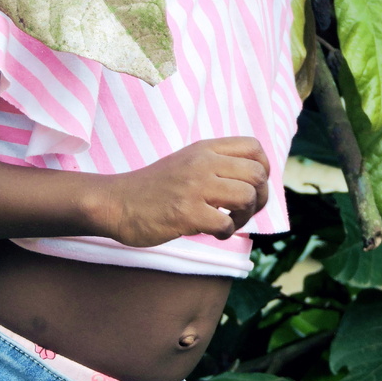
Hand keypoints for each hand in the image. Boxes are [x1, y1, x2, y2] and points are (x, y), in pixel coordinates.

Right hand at [95, 137, 269, 247]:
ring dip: (245, 217)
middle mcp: (203, 163)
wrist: (117, 203)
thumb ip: (217, 164)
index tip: (253, 186)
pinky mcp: (186, 213)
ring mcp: (195, 187)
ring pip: (246, 197)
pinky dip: (226, 233)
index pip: (254, 147)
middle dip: (259, 198)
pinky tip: (213, 233)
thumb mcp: (188, 162)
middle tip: (243, 211)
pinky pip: (225, 224)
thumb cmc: (155, 188)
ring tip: (229, 222)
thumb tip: (256, 182)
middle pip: (257, 174)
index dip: (263, 168)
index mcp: (205, 149)